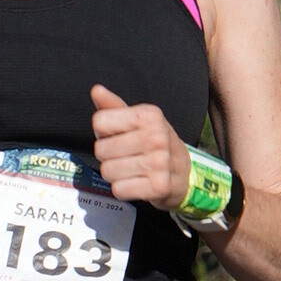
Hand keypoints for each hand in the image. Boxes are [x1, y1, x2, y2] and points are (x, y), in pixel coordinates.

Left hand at [89, 85, 190, 210]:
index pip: (100, 122)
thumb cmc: (155, 143)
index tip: (119, 135)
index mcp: (149, 116)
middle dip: (108, 155)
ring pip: (107, 171)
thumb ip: (114, 106)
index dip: (104, 132)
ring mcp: (159, 163)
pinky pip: (118, 189)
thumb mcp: (138, 121)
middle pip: (101, 149)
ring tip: (131, 169)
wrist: (184, 172)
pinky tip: (137, 183)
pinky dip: (123, 189)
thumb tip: (96, 90)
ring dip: (114, 174)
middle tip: (126, 156)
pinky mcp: (159, 186)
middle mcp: (157, 137)